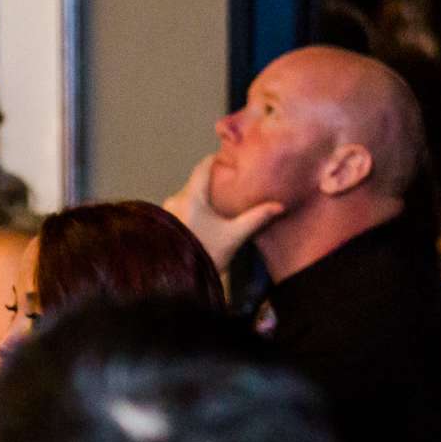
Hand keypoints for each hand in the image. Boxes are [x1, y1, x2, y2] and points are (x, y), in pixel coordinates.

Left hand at [163, 154, 286, 267]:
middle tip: (227, 185)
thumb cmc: (206, 256)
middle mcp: (174, 200)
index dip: (216, 160)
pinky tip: (201, 221)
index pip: (203, 167)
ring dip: (199, 200)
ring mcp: (165, 212)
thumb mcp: (234, 236)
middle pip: (194, 183)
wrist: (178, 282)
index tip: (228, 159)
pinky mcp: (161, 225)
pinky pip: (178, 209)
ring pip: (186, 197)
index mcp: (191, 197)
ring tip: (216, 205)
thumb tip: (279, 206)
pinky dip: (190, 211)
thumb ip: (256, 218)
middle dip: (210, 184)